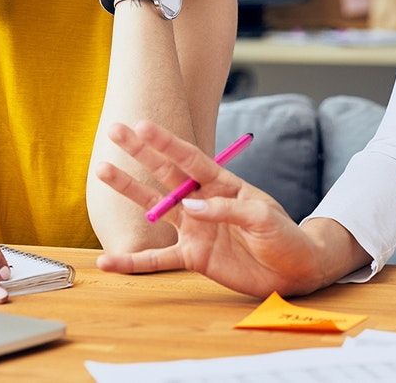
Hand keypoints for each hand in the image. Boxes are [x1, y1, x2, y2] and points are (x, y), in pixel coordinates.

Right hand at [94, 121, 328, 296]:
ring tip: (102, 170)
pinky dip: (132, 262)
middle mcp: (203, 201)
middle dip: (140, 152)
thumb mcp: (263, 217)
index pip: (190, 159)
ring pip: (154, 207)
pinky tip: (108, 261)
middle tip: (114, 130)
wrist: (293, 270)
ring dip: (129, 189)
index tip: (142, 124)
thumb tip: (189, 208)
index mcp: (223, 184)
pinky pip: (158, 260)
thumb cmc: (284, 236)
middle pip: (165, 173)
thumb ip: (226, 210)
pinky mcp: (192, 257)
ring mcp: (195, 228)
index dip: (166, 142)